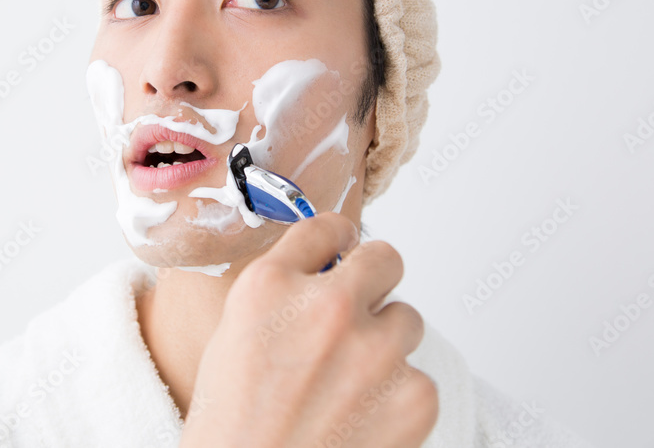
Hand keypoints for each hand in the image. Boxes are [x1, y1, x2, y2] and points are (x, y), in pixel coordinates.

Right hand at [179, 212, 437, 447]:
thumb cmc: (235, 427)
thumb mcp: (234, 336)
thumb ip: (281, 290)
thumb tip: (329, 265)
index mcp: (270, 287)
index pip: (325, 226)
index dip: (336, 241)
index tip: (341, 251)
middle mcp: (327, 308)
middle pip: (384, 257)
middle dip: (374, 281)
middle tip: (356, 316)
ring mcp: (375, 351)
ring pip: (406, 319)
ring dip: (385, 345)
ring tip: (346, 388)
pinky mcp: (415, 395)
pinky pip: (419, 375)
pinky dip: (397, 397)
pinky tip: (360, 421)